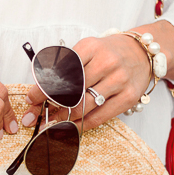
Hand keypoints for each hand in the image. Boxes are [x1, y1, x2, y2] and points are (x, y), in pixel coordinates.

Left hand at [24, 21, 173, 130]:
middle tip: (35, 116)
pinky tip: (70, 127)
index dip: (42, 88)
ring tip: (51, 122)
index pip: (61, 71)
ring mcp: (119, 80)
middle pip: (71, 91)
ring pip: (84, 106)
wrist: (143, 52)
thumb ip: (66, 67)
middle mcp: (106, 62)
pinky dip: (82, 125)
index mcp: (91, 47)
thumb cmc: (109, 53)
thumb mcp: (87, 50)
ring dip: (64, 118)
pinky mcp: (128, 97)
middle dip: (50, 106)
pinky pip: (100, 117)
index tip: (30, 99)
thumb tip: (38, 91)